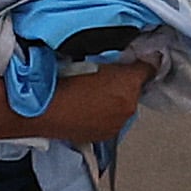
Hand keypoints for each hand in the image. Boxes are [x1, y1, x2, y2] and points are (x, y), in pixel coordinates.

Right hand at [26, 54, 154, 146]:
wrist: (40, 109)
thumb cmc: (61, 81)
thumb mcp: (90, 55)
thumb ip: (115, 56)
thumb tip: (127, 55)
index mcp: (128, 85)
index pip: (149, 69)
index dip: (143, 62)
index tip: (139, 58)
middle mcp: (128, 108)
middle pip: (135, 90)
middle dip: (125, 83)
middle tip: (106, 75)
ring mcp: (117, 125)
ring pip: (123, 107)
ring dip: (115, 100)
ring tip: (93, 92)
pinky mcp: (104, 136)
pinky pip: (112, 120)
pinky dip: (105, 114)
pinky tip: (88, 106)